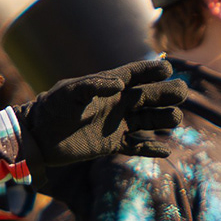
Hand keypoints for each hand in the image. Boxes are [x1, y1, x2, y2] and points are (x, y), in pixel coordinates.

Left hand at [21, 58, 188, 200]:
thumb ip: (93, 85)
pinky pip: (137, 146)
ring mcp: (116, 124)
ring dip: (163, 120)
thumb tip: (119, 85)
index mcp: (107, 86)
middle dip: (166, 94)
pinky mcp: (112, 144)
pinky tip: (165, 151)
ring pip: (148, 120)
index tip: (168, 69)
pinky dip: (151, 149)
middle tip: (182, 92)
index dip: (151, 71)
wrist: (38, 137)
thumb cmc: (51, 110)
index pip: (135, 75)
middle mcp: (116, 104)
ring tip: (176, 119)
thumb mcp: (69, 93)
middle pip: (149, 97)